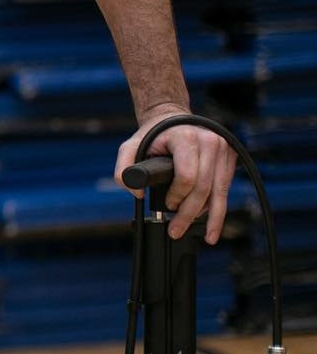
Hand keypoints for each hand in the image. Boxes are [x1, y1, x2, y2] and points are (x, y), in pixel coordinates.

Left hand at [115, 116, 235, 243]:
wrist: (172, 117)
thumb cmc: (152, 134)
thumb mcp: (131, 145)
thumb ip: (123, 168)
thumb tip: (136, 193)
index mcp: (186, 138)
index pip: (187, 177)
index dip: (177, 196)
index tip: (166, 205)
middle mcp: (210, 142)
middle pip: (204, 188)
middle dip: (190, 213)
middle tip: (176, 230)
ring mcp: (223, 149)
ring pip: (220, 191)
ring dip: (212, 217)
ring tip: (207, 236)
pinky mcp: (230, 156)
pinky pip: (225, 187)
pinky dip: (218, 206)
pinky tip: (213, 222)